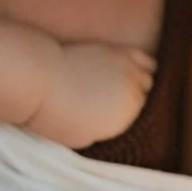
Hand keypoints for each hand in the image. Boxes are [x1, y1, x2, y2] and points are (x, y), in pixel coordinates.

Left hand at [29, 41, 155, 148]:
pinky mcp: (116, 51)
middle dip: (140, 100)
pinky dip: (146, 64)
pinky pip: (144, 57)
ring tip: (135, 87)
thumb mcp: (83, 139)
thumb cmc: (56, 114)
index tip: (125, 118)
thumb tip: (110, 125)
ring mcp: (126, 68)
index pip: (146, 118)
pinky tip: (139, 69)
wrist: (41, 80)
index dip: (134, 118)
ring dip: (145, 82)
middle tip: (127, 103)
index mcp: (127, 116)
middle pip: (149, 96)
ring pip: (150, 76)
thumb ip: (105, 131)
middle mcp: (133, 90)